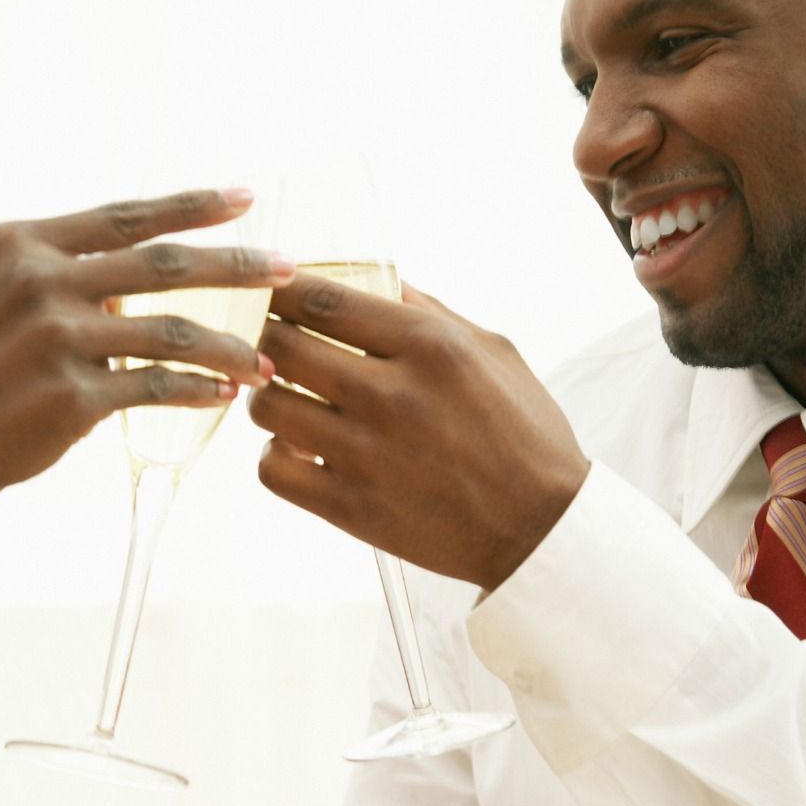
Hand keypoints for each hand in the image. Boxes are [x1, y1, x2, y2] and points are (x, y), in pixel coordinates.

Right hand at [0, 189, 286, 507]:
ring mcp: (55, 339)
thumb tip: (135, 277)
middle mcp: (37, 281)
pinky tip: (223, 392)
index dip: (192, 206)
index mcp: (20, 244)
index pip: (125, 216)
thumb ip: (63, 276)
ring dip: (228, 346)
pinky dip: (196, 389)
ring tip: (265, 358)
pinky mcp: (70, 398)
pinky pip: (154, 387)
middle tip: (289, 269)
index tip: (247, 198)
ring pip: (170, 332)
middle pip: (161, 264)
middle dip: (237, 266)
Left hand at [249, 276, 588, 588]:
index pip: (325, 300)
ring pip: (268, 406)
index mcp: (431, 348)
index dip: (282, 289)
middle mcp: (394, 396)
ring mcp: (368, 455)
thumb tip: (375, 277)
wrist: (540, 527)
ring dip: (267, 396)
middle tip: (269, 342)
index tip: (270, 289)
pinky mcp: (351, 507)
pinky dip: (274, 455)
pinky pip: (273, 469)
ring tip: (286, 397)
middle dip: (265, 337)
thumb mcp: (492, 352)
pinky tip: (297, 448)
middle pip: (283, 346)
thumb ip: (429, 313)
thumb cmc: (522, 434)